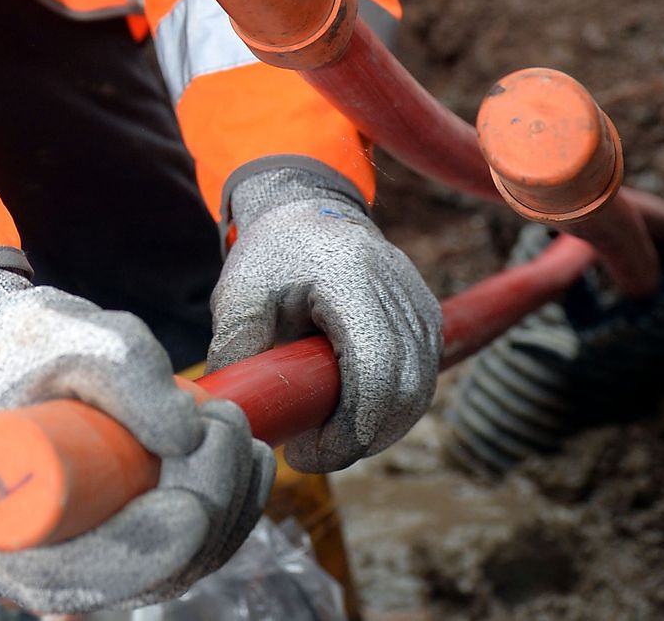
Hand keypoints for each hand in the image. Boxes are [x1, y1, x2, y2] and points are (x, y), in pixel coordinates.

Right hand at [0, 268, 272, 613]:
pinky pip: (183, 558)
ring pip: (173, 571)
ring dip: (225, 506)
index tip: (193, 506)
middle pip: (138, 577)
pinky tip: (249, 465)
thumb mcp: (57, 330)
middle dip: (204, 508)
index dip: (139, 550)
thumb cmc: (16, 349)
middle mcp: (32, 570)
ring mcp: (81, 569)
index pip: (72, 573)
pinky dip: (226, 516)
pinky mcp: (119, 553)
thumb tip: (187, 432)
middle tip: (225, 427)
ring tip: (232, 427)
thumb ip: (121, 364)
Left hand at [210, 161, 441, 471]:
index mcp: (348, 274)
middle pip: (405, 388)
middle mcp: (395, 284)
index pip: (374, 368)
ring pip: (420, 389)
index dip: (349, 427)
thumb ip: (236, 348)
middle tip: (314, 452)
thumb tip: (236, 414)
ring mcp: (418, 298)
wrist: (306, 210)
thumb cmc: (271, 255)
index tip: (307, 452)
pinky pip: (424, 376)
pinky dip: (393, 407)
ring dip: (379, 427)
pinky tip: (352, 411)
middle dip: (362, 437)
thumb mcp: (239, 292)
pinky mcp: (427, 313)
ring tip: (328, 432)